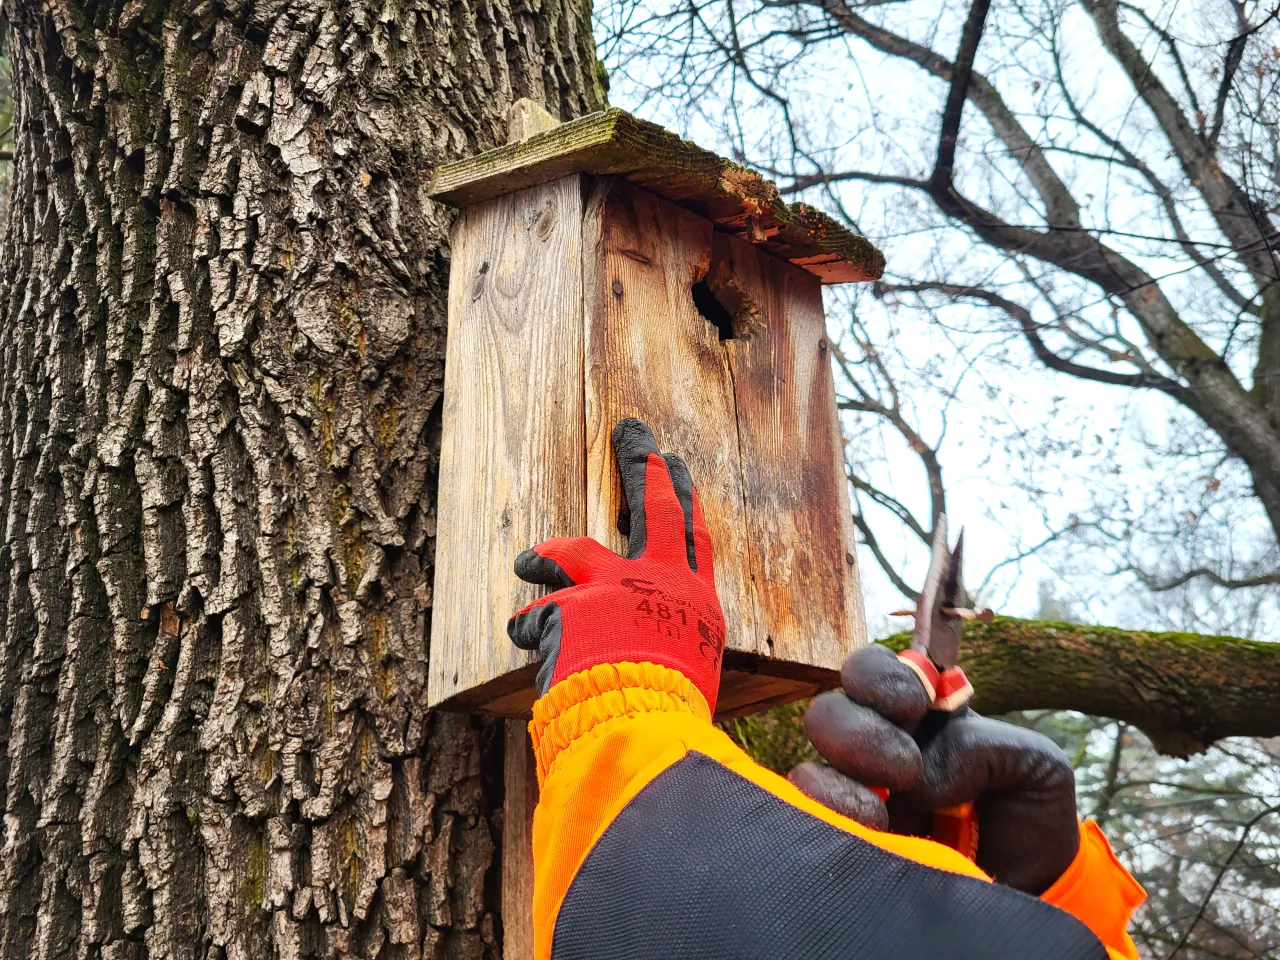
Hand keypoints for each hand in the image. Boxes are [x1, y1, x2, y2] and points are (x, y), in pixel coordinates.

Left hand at [507, 418, 725, 711]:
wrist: (643, 730)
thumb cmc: (670, 716)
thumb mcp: (689, 676)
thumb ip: (670, 646)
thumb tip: (651, 650)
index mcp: (695, 603)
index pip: (692, 538)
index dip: (684, 499)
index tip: (675, 465)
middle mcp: (660, 583)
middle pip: (654, 508)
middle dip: (643, 465)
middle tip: (633, 432)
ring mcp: (613, 588)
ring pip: (574, 551)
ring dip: (548, 553)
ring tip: (528, 558)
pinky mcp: (569, 607)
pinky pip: (536, 615)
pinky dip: (528, 626)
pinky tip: (521, 636)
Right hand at [790, 645, 1079, 894]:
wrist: (1029, 891)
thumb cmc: (1027, 818)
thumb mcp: (1034, 765)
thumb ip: (985, 743)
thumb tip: (925, 769)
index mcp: (914, 717)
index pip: (868, 672)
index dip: (879, 678)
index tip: (914, 705)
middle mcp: (873, 751)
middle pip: (827, 714)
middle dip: (860, 733)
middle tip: (906, 768)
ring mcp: (853, 800)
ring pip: (810, 770)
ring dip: (839, 785)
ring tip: (883, 816)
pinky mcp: (843, 843)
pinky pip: (808, 822)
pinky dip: (832, 819)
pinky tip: (872, 833)